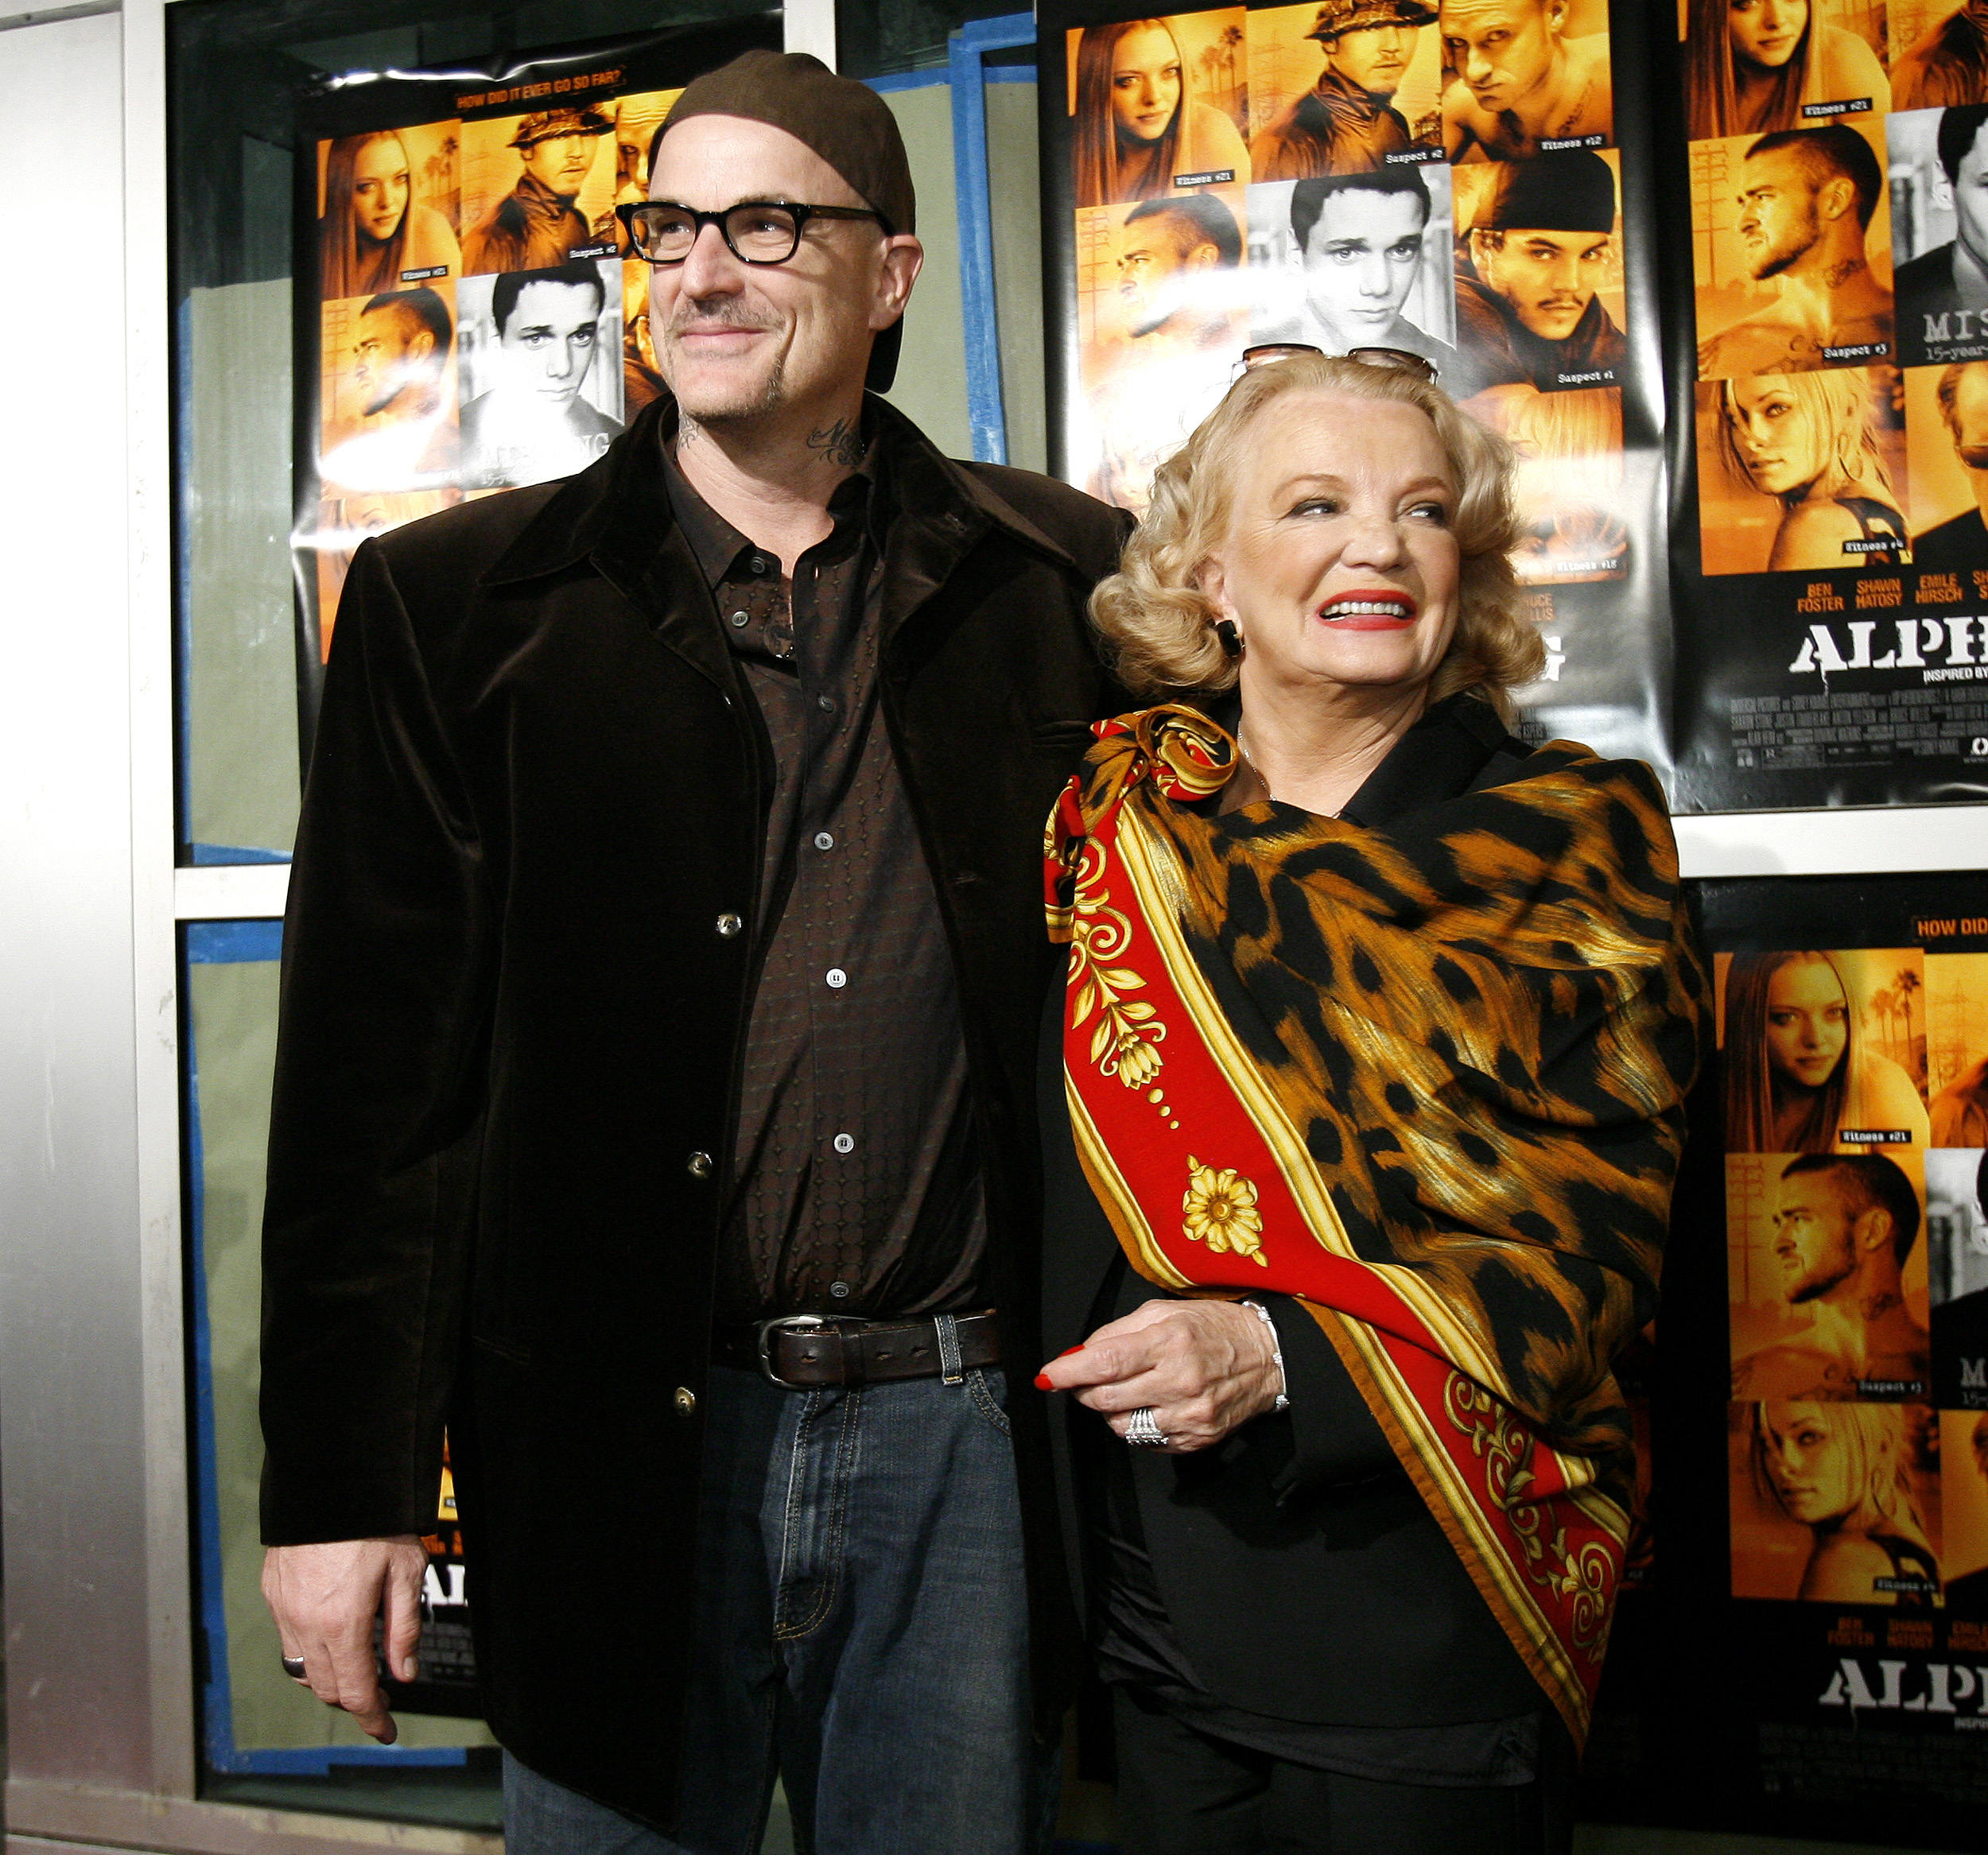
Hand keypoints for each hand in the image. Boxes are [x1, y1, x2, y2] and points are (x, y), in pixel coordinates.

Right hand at [261, 1536, 427, 1743]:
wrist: (332, 1478)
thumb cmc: (376, 1521)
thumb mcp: (406, 1571)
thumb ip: (404, 1628)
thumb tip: (403, 1674)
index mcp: (342, 1623)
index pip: (355, 1691)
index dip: (372, 1718)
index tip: (387, 1731)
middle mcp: (305, 1623)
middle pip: (327, 1687)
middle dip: (354, 1699)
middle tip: (381, 1694)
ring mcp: (283, 1608)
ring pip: (302, 1669)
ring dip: (329, 1677)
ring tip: (357, 1666)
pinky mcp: (272, 1591)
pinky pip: (287, 1639)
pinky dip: (308, 1650)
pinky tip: (330, 1635)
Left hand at [1036, 1298, 1282, 1452]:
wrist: (1268, 1357)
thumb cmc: (1213, 1328)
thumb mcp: (1165, 1311)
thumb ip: (1117, 1331)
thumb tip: (1078, 1354)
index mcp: (1170, 1341)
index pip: (1105, 1362)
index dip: (1068, 1372)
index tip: (1046, 1376)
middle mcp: (1180, 1382)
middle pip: (1105, 1398)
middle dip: (1084, 1389)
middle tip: (1087, 1377)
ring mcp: (1189, 1416)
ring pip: (1121, 1426)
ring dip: (1111, 1409)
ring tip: (1129, 1389)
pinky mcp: (1195, 1440)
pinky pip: (1146, 1441)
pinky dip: (1138, 1424)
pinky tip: (1152, 1404)